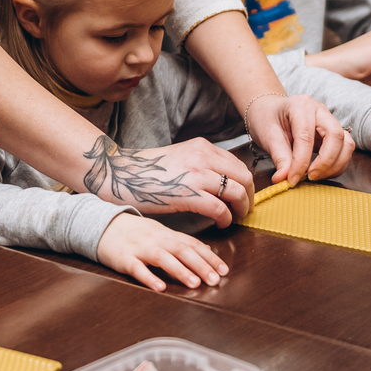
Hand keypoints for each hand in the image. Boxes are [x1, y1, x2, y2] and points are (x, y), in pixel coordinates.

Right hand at [81, 136, 254, 226]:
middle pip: (244, 177)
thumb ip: (202, 165)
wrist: (122, 174)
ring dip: (240, 209)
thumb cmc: (148, 171)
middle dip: (249, 197)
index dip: (246, 184)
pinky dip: (225, 219)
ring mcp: (197, 174)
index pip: (238, 164)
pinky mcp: (189, 193)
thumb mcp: (181, 157)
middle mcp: (204, 156)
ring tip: (234, 218)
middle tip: (244, 210)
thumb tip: (222, 182)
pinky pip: (220, 208)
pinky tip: (221, 224)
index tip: (244, 196)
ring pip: (237, 192)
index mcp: (202, 147)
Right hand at [96, 214, 228, 292]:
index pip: (192, 244)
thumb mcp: (158, 233)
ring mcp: (139, 248)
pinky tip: (159, 287)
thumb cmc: (133, 232)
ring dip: (180, 270)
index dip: (209, 257)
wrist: (101, 225)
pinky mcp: (123, 258)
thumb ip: (179, 242)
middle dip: (200, 265)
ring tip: (194, 283)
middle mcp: (155, 239)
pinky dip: (149, 277)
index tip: (224, 271)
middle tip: (215, 280)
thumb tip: (204, 251)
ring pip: (162, 257)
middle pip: (181, 250)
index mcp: (165, 234)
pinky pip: (137, 268)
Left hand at [246, 94, 354, 185]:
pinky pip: (344, 149)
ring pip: (346, 143)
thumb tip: (284, 179)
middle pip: (336, 136)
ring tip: (315, 176)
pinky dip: (337, 164)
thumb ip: (279, 158)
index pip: (306, 137)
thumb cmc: (267, 118)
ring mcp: (330, 120)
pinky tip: (321, 172)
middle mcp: (320, 110)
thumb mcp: (267, 136)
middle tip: (310, 177)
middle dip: (326, 162)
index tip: (292, 179)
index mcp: (301, 106)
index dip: (301, 162)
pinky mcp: (333, 132)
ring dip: (335, 165)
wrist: (269, 110)